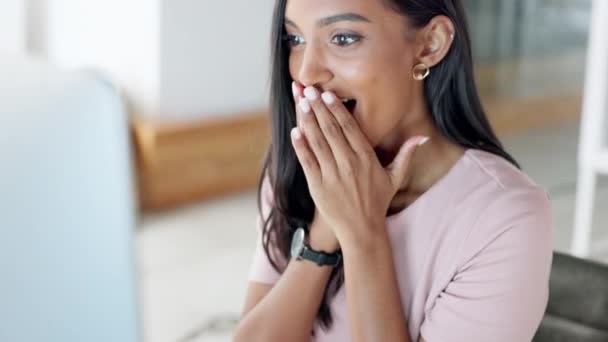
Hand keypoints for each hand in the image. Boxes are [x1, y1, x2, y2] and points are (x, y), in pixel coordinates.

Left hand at [290, 81, 427, 249]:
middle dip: (318, 107)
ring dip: (308, 120)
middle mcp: (348, 164)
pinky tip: (294, 131)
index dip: (337, 109)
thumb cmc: (377, 202)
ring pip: (318, 142)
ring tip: (300, 101)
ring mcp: (332, 175)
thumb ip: (406, 155)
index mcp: (366, 158)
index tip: (327, 93)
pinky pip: (307, 162)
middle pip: (331, 130)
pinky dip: (301, 146)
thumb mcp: (395, 178)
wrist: (362, 230)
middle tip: (308, 89)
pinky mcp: (318, 186)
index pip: (349, 127)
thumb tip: (423, 137)